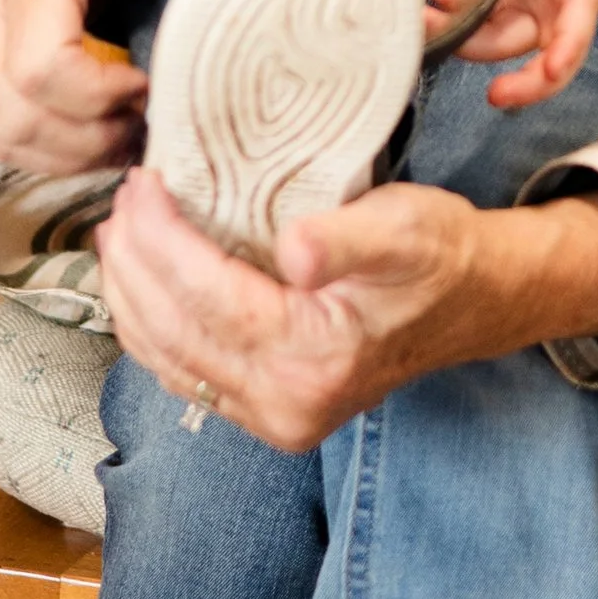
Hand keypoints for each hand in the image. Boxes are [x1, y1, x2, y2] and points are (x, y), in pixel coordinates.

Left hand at [96, 162, 597, 452]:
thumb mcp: (406, 228)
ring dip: (130, 290)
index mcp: (312, 361)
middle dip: (132, 260)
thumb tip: (294, 250)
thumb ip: (346, 239)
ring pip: (163, 355)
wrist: (477, 302)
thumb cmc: (442, 256)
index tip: (142, 181)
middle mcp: (282, 406)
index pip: (205, 297)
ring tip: (121, 228)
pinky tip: (144, 275)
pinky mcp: (262, 410)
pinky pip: (180, 368)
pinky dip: (150, 319)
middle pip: (172, 330)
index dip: (161, 237)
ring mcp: (269, 417)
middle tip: (123, 195)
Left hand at [428, 0, 597, 107]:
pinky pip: (484, 20)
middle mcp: (561, 3)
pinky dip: (456, 13)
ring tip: (422, 16)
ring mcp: (537, 8)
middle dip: (501, 68)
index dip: (566, 50)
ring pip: (502, 42)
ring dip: (461, 38)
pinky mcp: (514, 3)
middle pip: (541, 55)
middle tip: (453, 56)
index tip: (551, 71)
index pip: (578, 21)